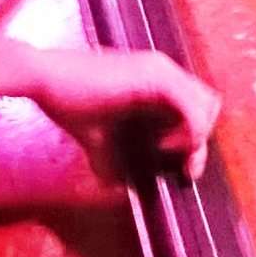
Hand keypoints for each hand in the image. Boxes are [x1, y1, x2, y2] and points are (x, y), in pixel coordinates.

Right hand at [32, 42, 222, 176]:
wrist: (46, 78)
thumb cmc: (66, 101)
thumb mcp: (97, 137)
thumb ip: (112, 158)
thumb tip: (117, 187)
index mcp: (153, 78)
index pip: (194, 104)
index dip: (193, 136)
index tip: (178, 164)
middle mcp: (163, 69)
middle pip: (209, 104)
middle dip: (201, 140)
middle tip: (183, 167)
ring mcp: (161, 71)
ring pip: (206, 107)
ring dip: (197, 141)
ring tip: (176, 161)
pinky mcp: (156, 79)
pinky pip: (192, 110)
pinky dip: (189, 134)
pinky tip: (166, 148)